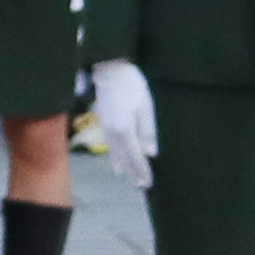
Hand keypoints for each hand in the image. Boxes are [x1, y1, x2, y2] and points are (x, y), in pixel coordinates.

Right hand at [85, 59, 155, 179]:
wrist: (109, 69)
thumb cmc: (131, 84)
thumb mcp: (145, 105)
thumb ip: (148, 130)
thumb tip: (151, 152)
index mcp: (124, 128)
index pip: (135, 155)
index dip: (142, 169)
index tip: (148, 183)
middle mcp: (113, 132)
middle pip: (124, 157)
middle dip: (133, 172)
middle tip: (141, 186)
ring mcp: (106, 128)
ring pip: (115, 153)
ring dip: (123, 166)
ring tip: (129, 179)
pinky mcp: (103, 122)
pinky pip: (109, 145)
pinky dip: (114, 157)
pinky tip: (116, 163)